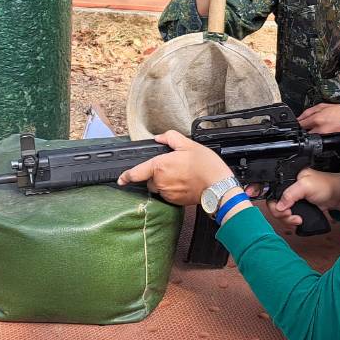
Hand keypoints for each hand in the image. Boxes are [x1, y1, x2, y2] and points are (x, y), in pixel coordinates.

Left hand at [118, 131, 235, 207]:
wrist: (218, 186)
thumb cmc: (205, 166)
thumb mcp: (188, 144)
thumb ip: (171, 138)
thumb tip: (160, 137)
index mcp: (160, 166)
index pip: (136, 173)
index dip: (126, 176)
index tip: (121, 179)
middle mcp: (160, 182)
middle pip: (149, 180)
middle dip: (156, 174)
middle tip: (173, 167)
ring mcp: (167, 193)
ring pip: (159, 188)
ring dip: (165, 182)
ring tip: (181, 175)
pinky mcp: (174, 201)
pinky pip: (168, 195)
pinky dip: (172, 189)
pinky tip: (184, 183)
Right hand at [268, 168, 339, 233]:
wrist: (339, 196)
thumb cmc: (327, 185)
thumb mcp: (306, 186)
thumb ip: (290, 194)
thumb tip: (279, 206)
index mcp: (287, 180)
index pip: (272, 193)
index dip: (273, 204)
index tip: (284, 210)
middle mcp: (288, 190)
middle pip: (274, 206)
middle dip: (282, 215)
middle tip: (293, 216)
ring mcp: (292, 201)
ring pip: (281, 214)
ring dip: (288, 220)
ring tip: (299, 220)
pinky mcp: (298, 209)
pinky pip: (288, 218)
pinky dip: (292, 222)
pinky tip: (299, 222)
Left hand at [297, 101, 339, 133]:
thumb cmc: (339, 111)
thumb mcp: (322, 106)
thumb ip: (308, 112)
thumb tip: (299, 117)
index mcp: (317, 119)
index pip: (300, 124)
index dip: (297, 123)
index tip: (297, 123)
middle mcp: (319, 129)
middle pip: (304, 132)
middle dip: (304, 129)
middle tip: (307, 124)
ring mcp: (323, 135)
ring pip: (311, 136)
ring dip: (310, 132)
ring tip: (316, 126)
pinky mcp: (327, 139)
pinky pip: (318, 137)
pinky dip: (317, 134)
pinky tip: (321, 129)